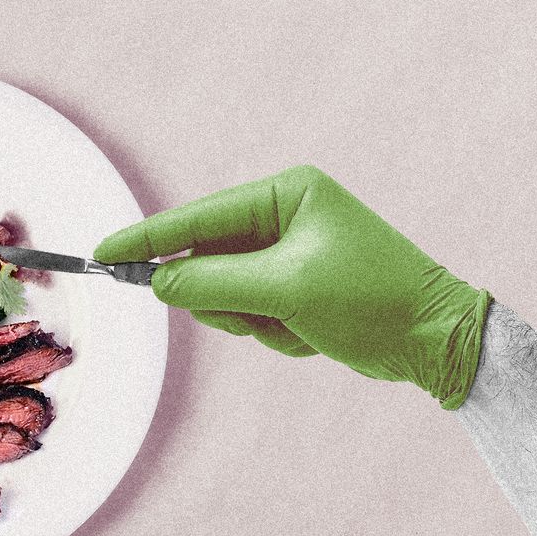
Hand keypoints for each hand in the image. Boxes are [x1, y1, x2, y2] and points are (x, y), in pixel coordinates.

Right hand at [94, 165, 490, 408]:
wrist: (432, 341)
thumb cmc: (369, 300)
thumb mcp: (284, 289)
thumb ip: (210, 283)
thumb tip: (156, 283)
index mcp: (287, 194)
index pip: (197, 217)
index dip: (147, 239)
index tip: (103, 254)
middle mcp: (283, 216)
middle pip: (205, 260)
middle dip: (224, 297)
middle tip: (254, 313)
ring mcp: (285, 252)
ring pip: (221, 292)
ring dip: (249, 318)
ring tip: (292, 323)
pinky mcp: (290, 286)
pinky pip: (246, 311)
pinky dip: (269, 330)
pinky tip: (307, 332)